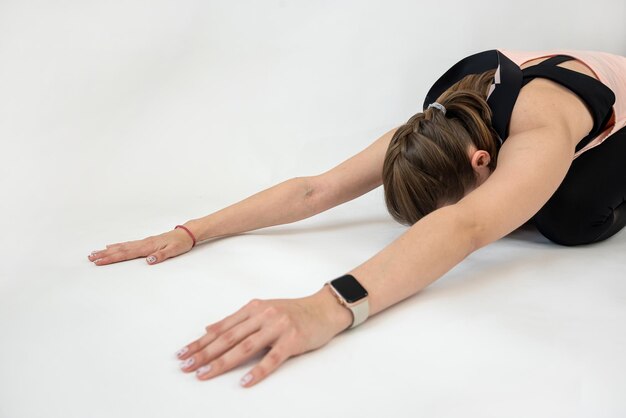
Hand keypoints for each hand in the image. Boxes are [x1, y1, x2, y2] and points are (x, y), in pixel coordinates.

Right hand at [87, 227, 194, 265]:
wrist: (187, 233)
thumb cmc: (181, 242)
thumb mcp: (174, 251)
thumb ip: (161, 255)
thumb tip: (148, 261)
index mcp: (148, 246)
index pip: (126, 254)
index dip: (112, 258)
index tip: (99, 262)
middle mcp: (143, 243)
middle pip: (120, 249)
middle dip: (104, 254)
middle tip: (90, 257)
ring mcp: (144, 242)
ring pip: (122, 246)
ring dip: (108, 250)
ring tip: (95, 252)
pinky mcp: (146, 242)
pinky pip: (128, 245)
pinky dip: (117, 246)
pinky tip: (111, 246)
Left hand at [175, 286, 352, 386]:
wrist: (324, 309)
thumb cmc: (293, 312)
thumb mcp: (262, 310)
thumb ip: (237, 320)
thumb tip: (209, 328)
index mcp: (253, 308)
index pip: (222, 328)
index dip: (201, 342)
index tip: (183, 354)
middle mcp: (263, 315)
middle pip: (229, 338)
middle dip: (204, 353)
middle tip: (187, 366)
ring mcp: (278, 327)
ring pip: (245, 347)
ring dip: (223, 362)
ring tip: (206, 374)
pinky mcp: (292, 340)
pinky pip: (273, 358)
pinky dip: (258, 371)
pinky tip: (245, 382)